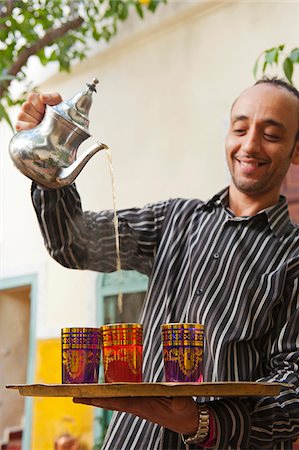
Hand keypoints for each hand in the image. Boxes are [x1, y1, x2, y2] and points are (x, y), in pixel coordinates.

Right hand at [15, 92, 61, 130]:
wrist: (61, 130)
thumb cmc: (58, 115)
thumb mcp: (59, 104)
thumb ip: (52, 97)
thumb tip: (42, 97)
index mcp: (35, 99)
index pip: (31, 97)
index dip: (39, 105)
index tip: (46, 110)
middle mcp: (26, 106)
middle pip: (26, 106)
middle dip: (37, 114)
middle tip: (45, 119)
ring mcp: (22, 116)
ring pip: (22, 115)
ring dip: (33, 121)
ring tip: (41, 125)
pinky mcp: (20, 127)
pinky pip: (19, 125)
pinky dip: (27, 128)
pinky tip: (35, 129)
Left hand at [73, 396, 197, 434]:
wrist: (190, 422)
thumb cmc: (186, 413)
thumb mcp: (184, 406)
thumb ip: (180, 401)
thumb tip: (177, 398)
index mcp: (143, 407)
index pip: (118, 402)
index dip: (103, 399)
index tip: (87, 397)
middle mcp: (137, 405)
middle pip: (111, 401)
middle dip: (93, 398)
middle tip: (75, 395)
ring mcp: (139, 404)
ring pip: (115, 399)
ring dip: (100, 396)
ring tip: (85, 391)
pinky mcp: (143, 401)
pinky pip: (124, 396)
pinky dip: (113, 393)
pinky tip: (107, 388)